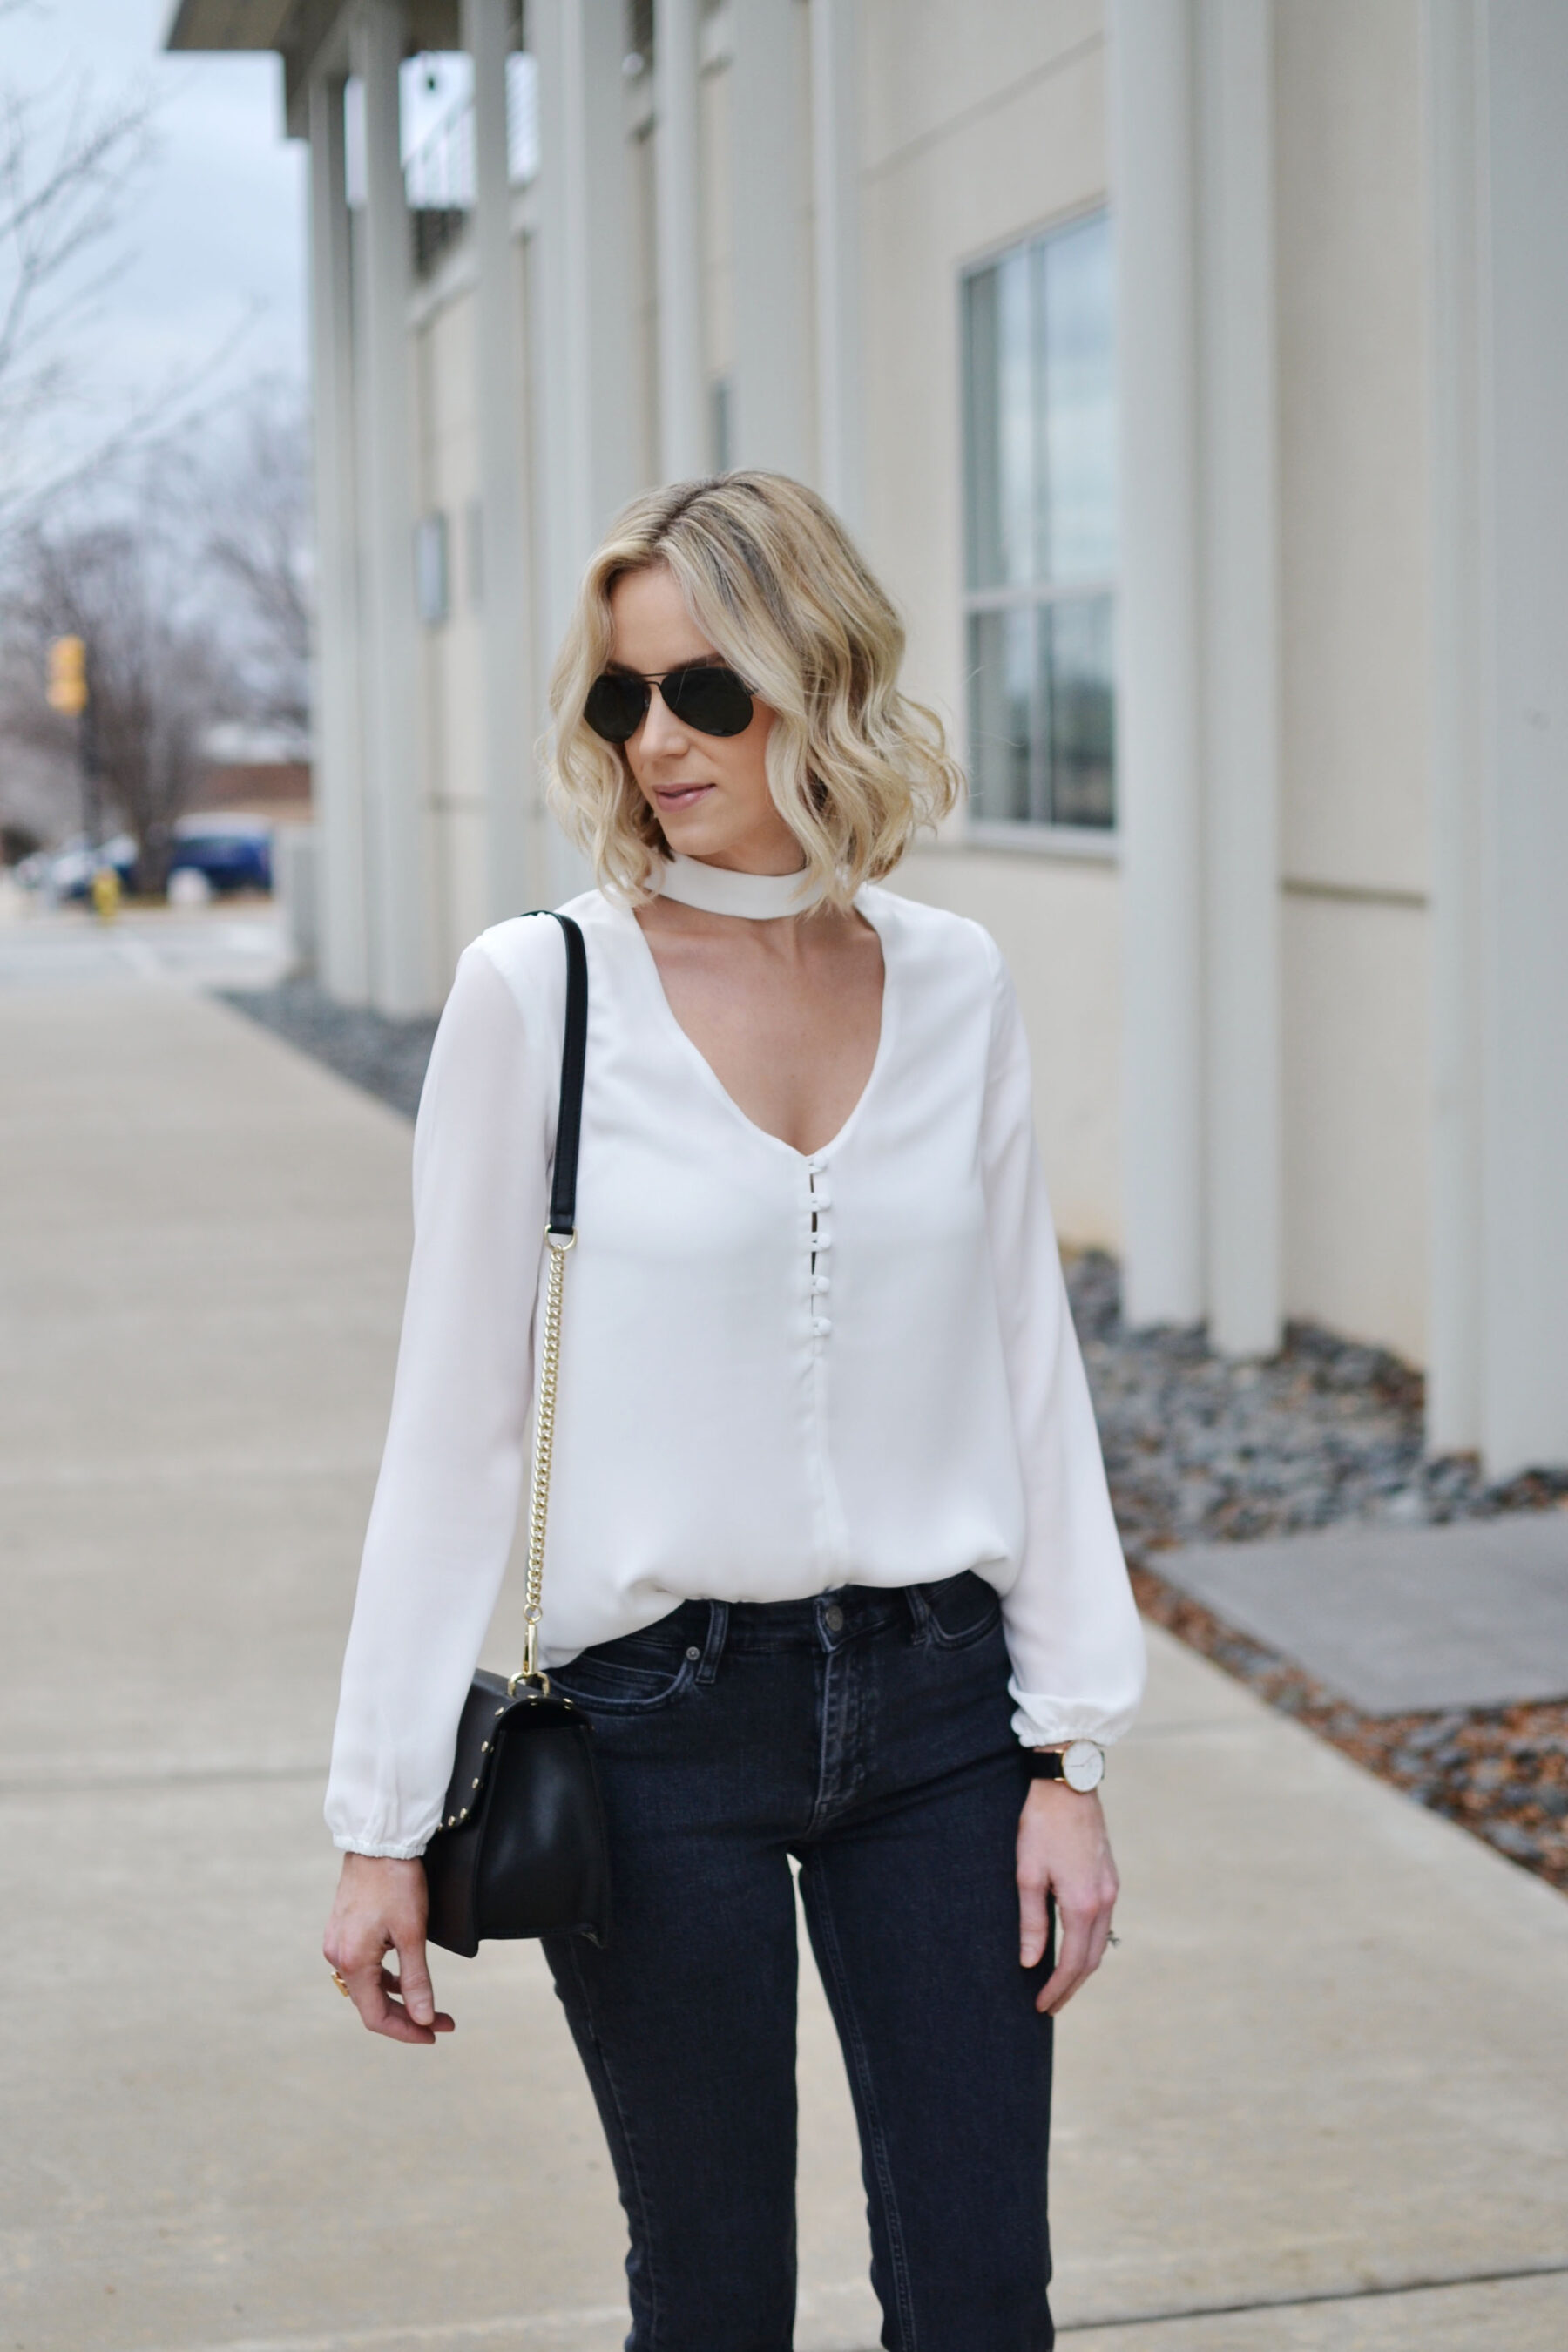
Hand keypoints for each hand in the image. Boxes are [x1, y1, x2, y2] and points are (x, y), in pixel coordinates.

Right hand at [323, 1854, 454, 2042]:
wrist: (379, 1840)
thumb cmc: (397, 1882)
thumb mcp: (412, 1934)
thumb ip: (416, 1980)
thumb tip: (423, 2018)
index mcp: (352, 1961)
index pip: (376, 2016)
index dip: (407, 2031)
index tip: (435, 2033)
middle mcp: (338, 1956)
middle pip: (371, 2004)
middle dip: (408, 2016)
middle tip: (442, 2021)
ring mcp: (338, 1942)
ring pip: (367, 1986)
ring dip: (398, 1998)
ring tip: (429, 2004)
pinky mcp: (344, 1930)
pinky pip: (363, 1966)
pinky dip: (386, 1978)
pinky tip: (406, 1976)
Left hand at [1016, 1781, 1119, 2015]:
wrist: (1068, 1783)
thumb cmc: (1041, 1825)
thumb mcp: (1028, 1873)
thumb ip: (1032, 1921)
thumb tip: (1031, 1961)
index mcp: (1083, 1904)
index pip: (1074, 1963)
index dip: (1058, 1989)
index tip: (1042, 2006)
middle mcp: (1105, 1900)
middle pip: (1092, 1959)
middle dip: (1072, 1986)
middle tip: (1050, 2004)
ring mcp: (1111, 1887)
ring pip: (1100, 1941)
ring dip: (1083, 1966)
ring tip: (1060, 1982)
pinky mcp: (1110, 1876)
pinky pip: (1103, 1921)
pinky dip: (1089, 1942)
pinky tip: (1073, 1945)